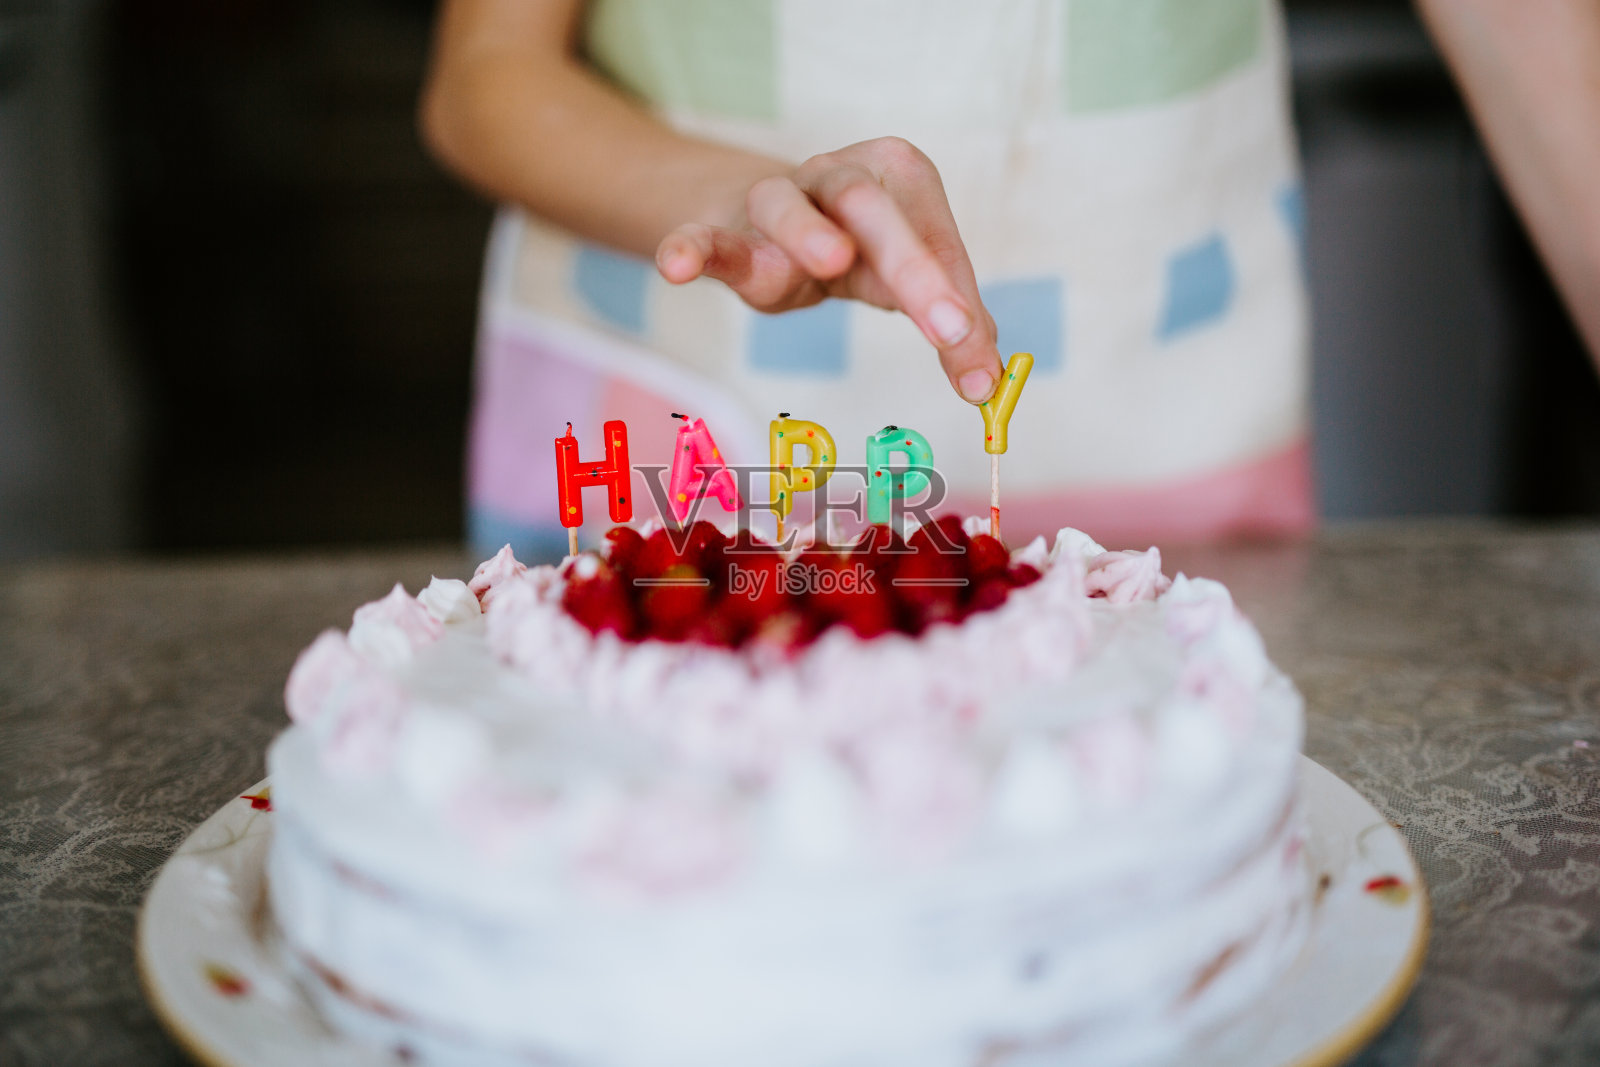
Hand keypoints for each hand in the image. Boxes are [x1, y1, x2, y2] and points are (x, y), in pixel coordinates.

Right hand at [655, 137, 1004, 403]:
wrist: (759, 219)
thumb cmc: (854, 249)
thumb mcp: (903, 281)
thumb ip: (952, 327)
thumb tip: (989, 391)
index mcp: (898, 176)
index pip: (935, 238)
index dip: (958, 300)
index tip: (977, 370)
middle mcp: (838, 176)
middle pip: (871, 208)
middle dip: (911, 264)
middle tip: (947, 326)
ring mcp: (775, 199)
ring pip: (788, 206)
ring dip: (809, 232)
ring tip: (830, 262)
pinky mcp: (722, 230)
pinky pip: (705, 237)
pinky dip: (690, 248)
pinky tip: (676, 267)